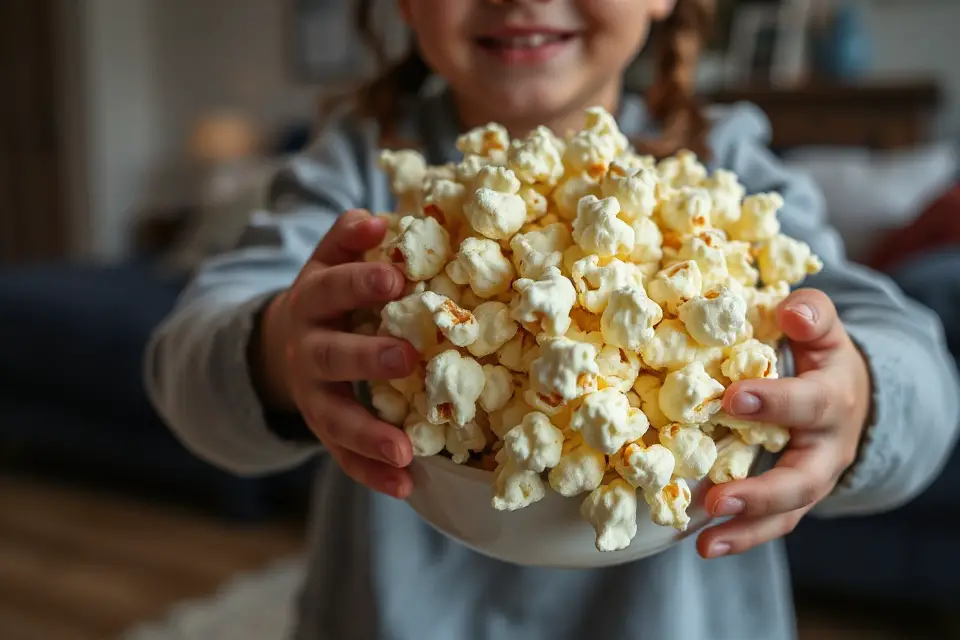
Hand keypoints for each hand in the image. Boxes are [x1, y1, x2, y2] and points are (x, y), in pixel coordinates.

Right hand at [258, 210, 418, 498]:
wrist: (282, 343)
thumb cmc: (329, 295)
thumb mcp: (329, 260)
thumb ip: (348, 238)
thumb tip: (377, 220)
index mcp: (312, 300)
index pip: (331, 287)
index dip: (358, 282)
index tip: (394, 278)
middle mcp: (307, 349)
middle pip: (331, 356)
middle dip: (366, 358)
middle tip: (406, 358)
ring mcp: (313, 395)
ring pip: (335, 418)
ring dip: (368, 435)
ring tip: (403, 452)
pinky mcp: (324, 430)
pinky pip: (344, 457)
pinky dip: (372, 473)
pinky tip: (405, 485)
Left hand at [697, 288, 871, 558]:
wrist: (851, 395)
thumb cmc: (821, 356)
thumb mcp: (823, 328)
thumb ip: (811, 313)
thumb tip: (791, 311)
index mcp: (833, 397)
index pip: (809, 402)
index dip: (775, 401)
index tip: (734, 397)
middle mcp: (826, 447)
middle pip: (802, 478)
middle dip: (760, 491)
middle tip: (718, 497)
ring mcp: (811, 479)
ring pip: (787, 513)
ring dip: (747, 528)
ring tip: (706, 542)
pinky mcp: (793, 499)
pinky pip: (771, 524)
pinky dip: (741, 537)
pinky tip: (706, 546)